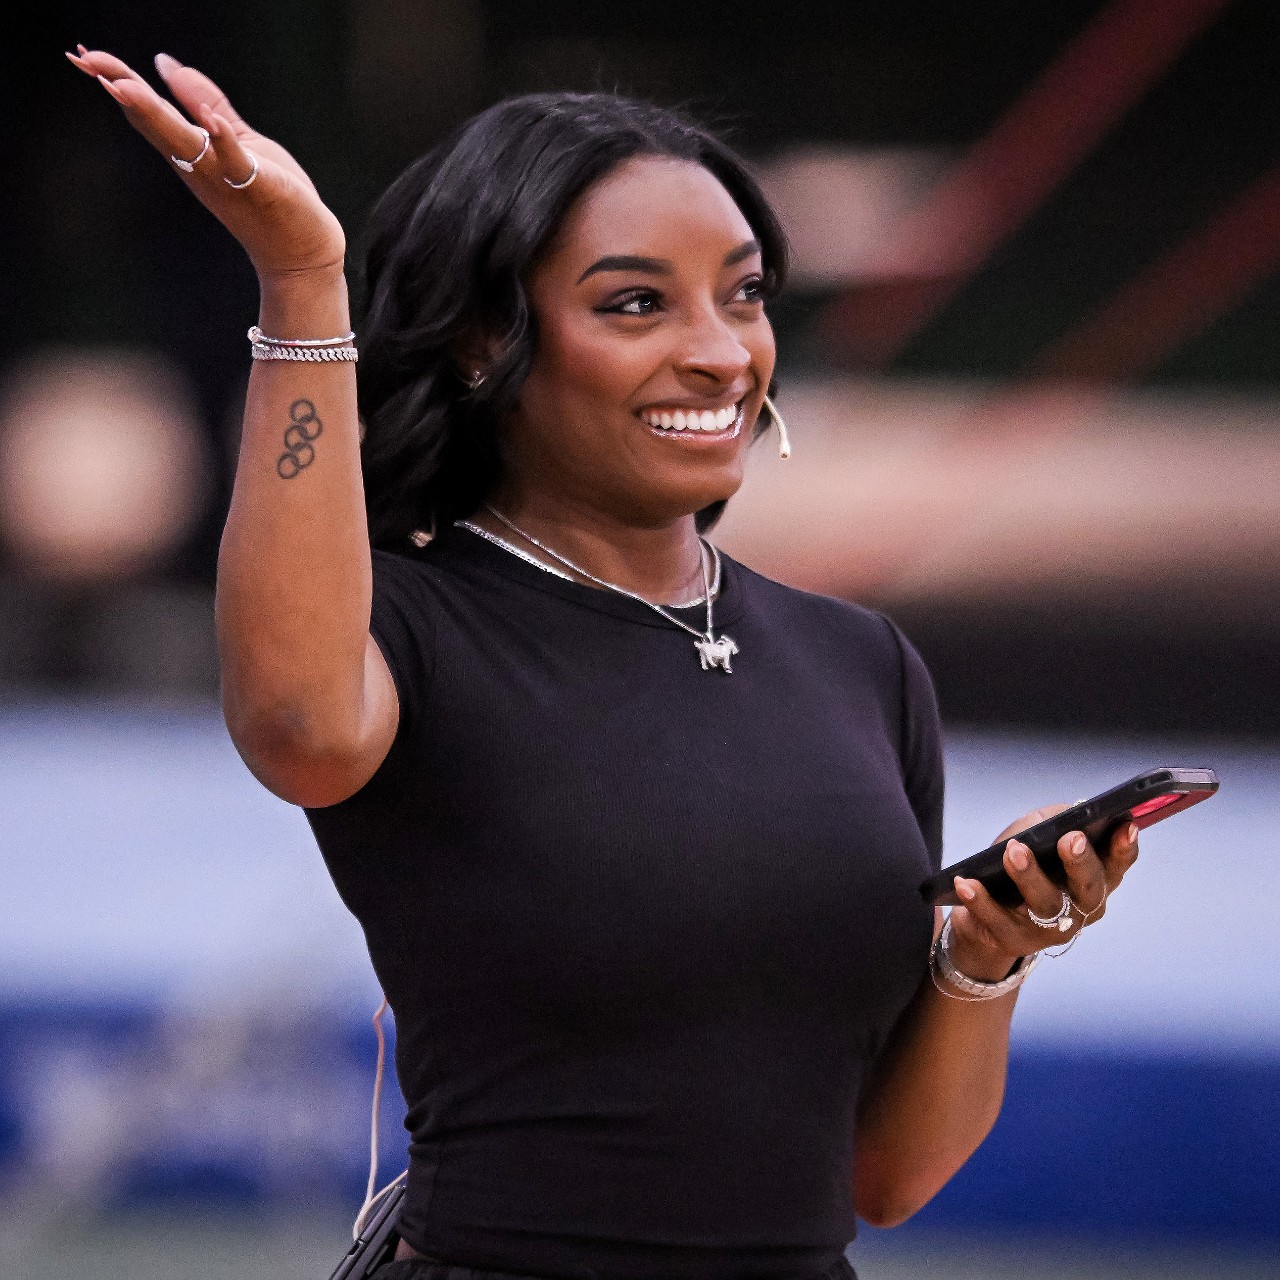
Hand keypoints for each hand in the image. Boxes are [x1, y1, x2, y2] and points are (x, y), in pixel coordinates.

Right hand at [67, 47, 346, 282]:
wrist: (303, 251)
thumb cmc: (272, 196)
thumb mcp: (236, 139)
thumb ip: (204, 102)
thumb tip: (164, 63)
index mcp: (192, 152)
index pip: (148, 111)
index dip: (117, 80)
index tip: (81, 54)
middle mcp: (199, 166)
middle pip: (155, 124)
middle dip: (123, 90)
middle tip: (85, 59)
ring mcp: (225, 179)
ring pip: (185, 144)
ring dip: (156, 115)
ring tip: (126, 85)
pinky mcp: (259, 188)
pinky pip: (237, 163)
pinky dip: (224, 142)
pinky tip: (212, 120)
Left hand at [944, 805, 1140, 982]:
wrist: (986, 917)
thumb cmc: (1023, 867)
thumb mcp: (1040, 837)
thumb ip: (1055, 821)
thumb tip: (1066, 814)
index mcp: (1095, 881)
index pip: (1117, 865)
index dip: (1124, 847)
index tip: (1125, 824)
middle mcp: (1080, 909)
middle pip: (1088, 888)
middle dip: (1080, 862)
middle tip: (1070, 838)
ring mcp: (1049, 929)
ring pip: (1045, 905)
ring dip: (1029, 876)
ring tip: (1013, 851)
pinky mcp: (1014, 941)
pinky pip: (997, 920)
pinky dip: (980, 900)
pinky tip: (966, 881)